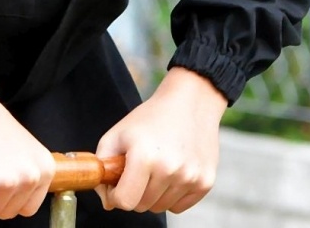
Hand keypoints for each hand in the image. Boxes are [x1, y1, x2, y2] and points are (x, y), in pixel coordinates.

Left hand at [95, 67, 225, 213]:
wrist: (190, 102)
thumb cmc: (150, 118)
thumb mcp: (117, 133)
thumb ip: (103, 167)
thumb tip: (108, 203)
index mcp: (144, 156)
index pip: (124, 202)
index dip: (115, 194)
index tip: (118, 182)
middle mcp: (170, 169)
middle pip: (142, 206)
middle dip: (135, 191)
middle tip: (140, 168)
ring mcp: (190, 177)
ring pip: (160, 207)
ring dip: (155, 193)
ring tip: (158, 165)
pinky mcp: (205, 182)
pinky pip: (179, 206)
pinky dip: (172, 195)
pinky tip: (174, 171)